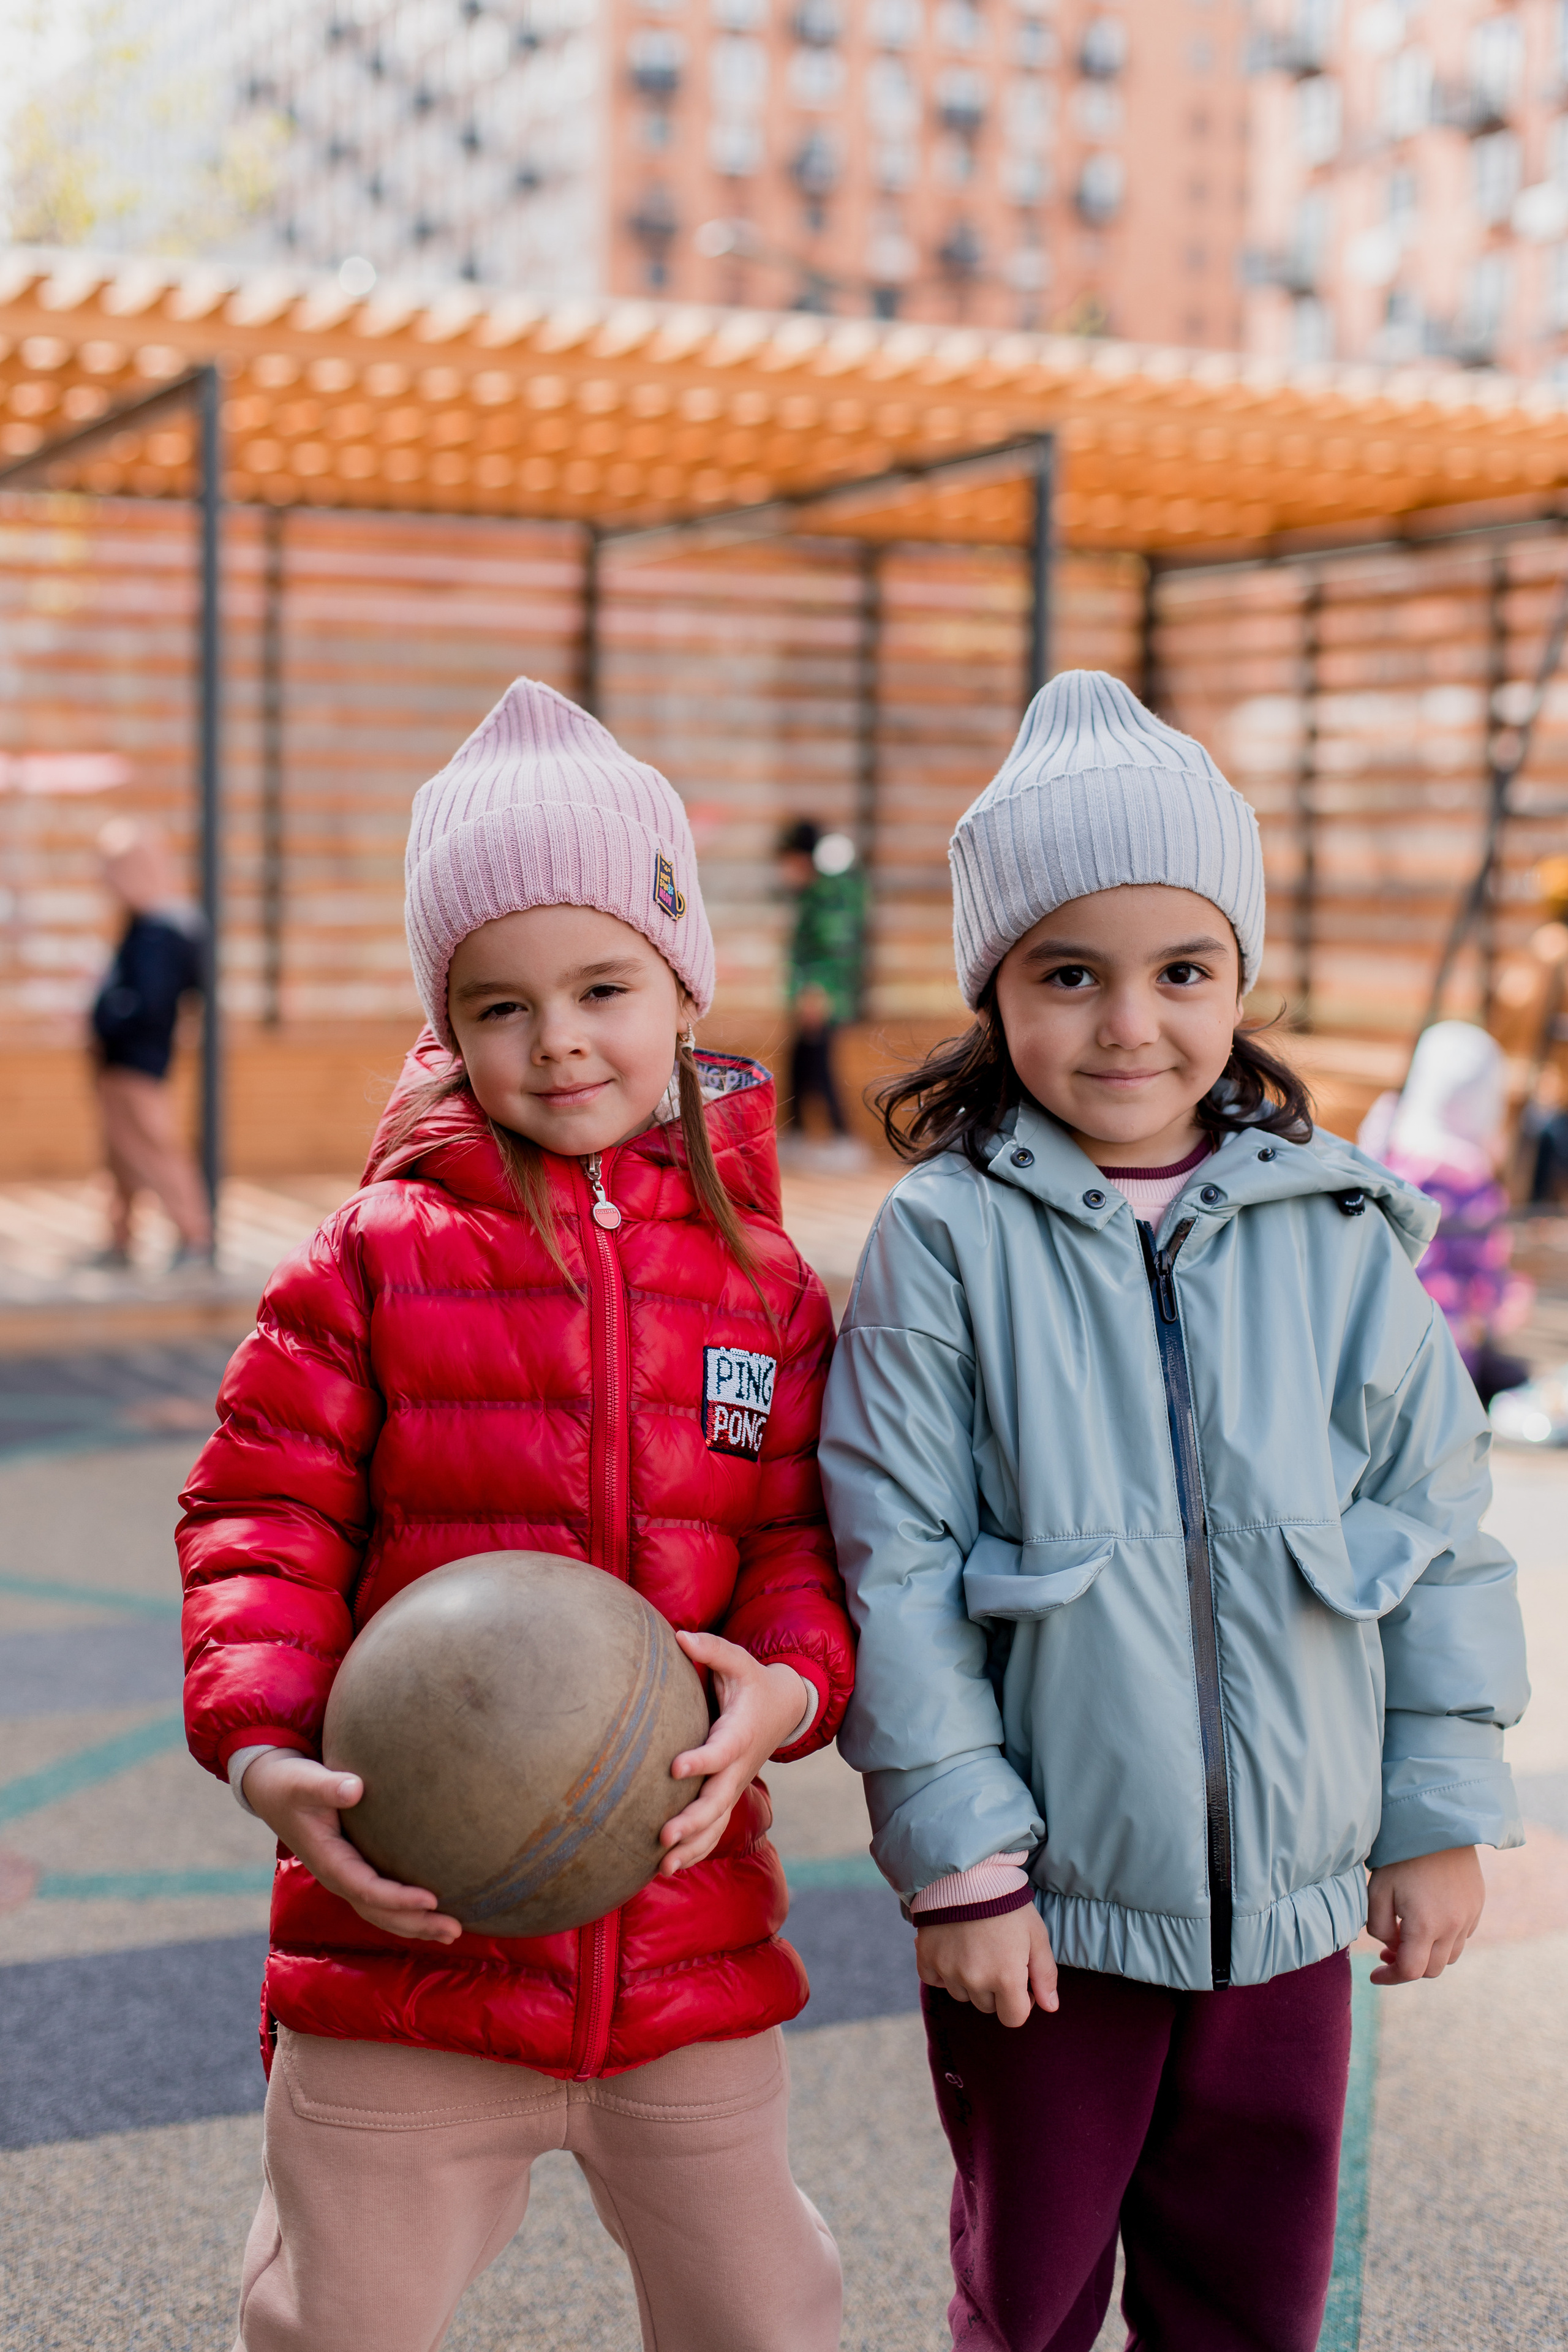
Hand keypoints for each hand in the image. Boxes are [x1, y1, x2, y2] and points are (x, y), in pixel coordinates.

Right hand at [241, 1751, 462, 1944]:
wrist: (272, 1788)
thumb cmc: (290, 1783)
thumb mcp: (303, 1782)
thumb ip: (327, 1786)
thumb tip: (355, 1788)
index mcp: (327, 1861)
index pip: (367, 1889)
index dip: (398, 1898)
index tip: (432, 1899)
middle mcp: (338, 1876)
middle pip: (379, 1912)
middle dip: (416, 1923)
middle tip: (455, 1930)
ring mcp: (346, 1876)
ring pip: (382, 1912)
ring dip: (417, 1924)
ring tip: (454, 1932)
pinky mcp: (355, 1868)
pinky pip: (383, 1898)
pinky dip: (408, 1910)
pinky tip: (436, 1910)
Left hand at [658, 1631, 808, 1876]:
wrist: (784, 1709)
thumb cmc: (753, 1683)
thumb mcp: (738, 1662)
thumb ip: (711, 1649)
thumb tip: (679, 1635)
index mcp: (740, 1734)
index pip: (720, 1751)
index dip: (700, 1760)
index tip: (674, 1767)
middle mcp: (739, 1766)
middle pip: (717, 1801)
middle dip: (691, 1821)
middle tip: (662, 1835)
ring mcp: (735, 1785)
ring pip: (717, 1824)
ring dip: (692, 1846)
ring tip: (662, 1867)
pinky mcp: (729, 1795)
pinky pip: (716, 1829)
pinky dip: (697, 1850)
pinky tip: (670, 1869)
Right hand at [915, 1905, 1058, 2027]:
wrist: (968, 1874)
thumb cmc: (1007, 1904)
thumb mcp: (1036, 1935)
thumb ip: (1045, 1974)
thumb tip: (1051, 2007)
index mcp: (1006, 1978)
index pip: (1014, 2018)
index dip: (1021, 2003)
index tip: (1020, 1981)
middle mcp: (975, 1980)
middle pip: (988, 2006)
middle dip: (996, 1989)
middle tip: (997, 1956)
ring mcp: (948, 1971)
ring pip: (962, 1994)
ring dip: (970, 1980)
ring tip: (975, 1948)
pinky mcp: (927, 1958)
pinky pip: (934, 1980)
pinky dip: (943, 1971)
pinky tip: (953, 1948)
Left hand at [1366, 1844, 1484, 1984]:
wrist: (1437, 1825)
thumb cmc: (1401, 1857)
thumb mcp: (1377, 1891)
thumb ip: (1380, 1927)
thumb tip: (1392, 1946)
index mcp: (1425, 1925)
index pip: (1410, 1971)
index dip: (1390, 1978)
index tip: (1374, 1975)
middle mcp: (1453, 1927)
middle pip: (1432, 1969)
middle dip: (1408, 1968)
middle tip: (1387, 1954)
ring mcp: (1469, 1917)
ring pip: (1450, 1956)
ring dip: (1428, 1955)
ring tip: (1408, 1937)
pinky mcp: (1477, 1906)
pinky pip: (1462, 1936)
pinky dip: (1445, 1940)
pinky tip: (1430, 1921)